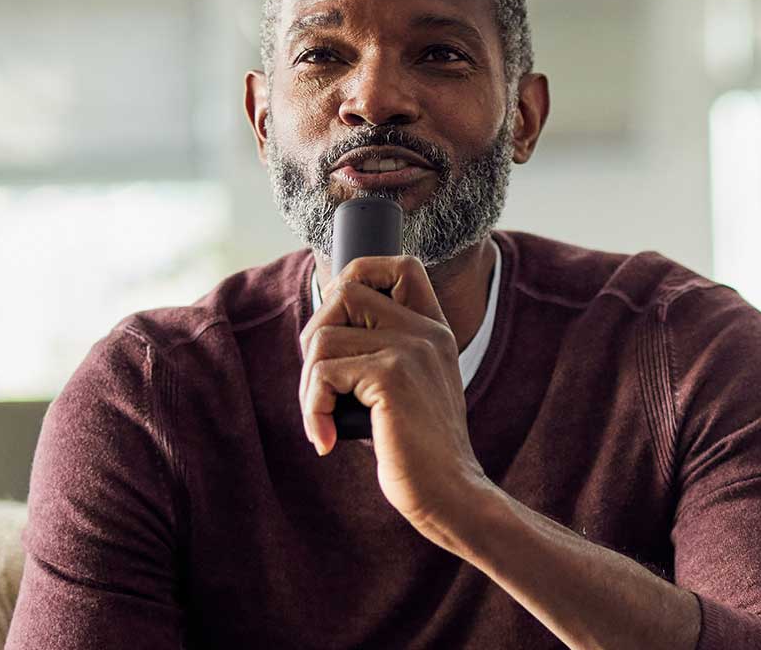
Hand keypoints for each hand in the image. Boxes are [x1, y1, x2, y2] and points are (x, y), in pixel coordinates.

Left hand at [299, 255, 491, 532]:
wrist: (451, 494)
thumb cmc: (418, 451)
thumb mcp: (407, 390)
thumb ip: (381, 355)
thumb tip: (317, 337)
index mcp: (433, 329)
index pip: (399, 265)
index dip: (356, 277)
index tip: (339, 327)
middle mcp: (425, 330)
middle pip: (343, 293)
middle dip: (314, 339)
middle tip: (320, 387)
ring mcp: (410, 349)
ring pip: (322, 338)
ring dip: (308, 385)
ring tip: (323, 420)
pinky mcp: (391, 376)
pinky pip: (323, 374)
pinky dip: (313, 409)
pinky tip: (327, 439)